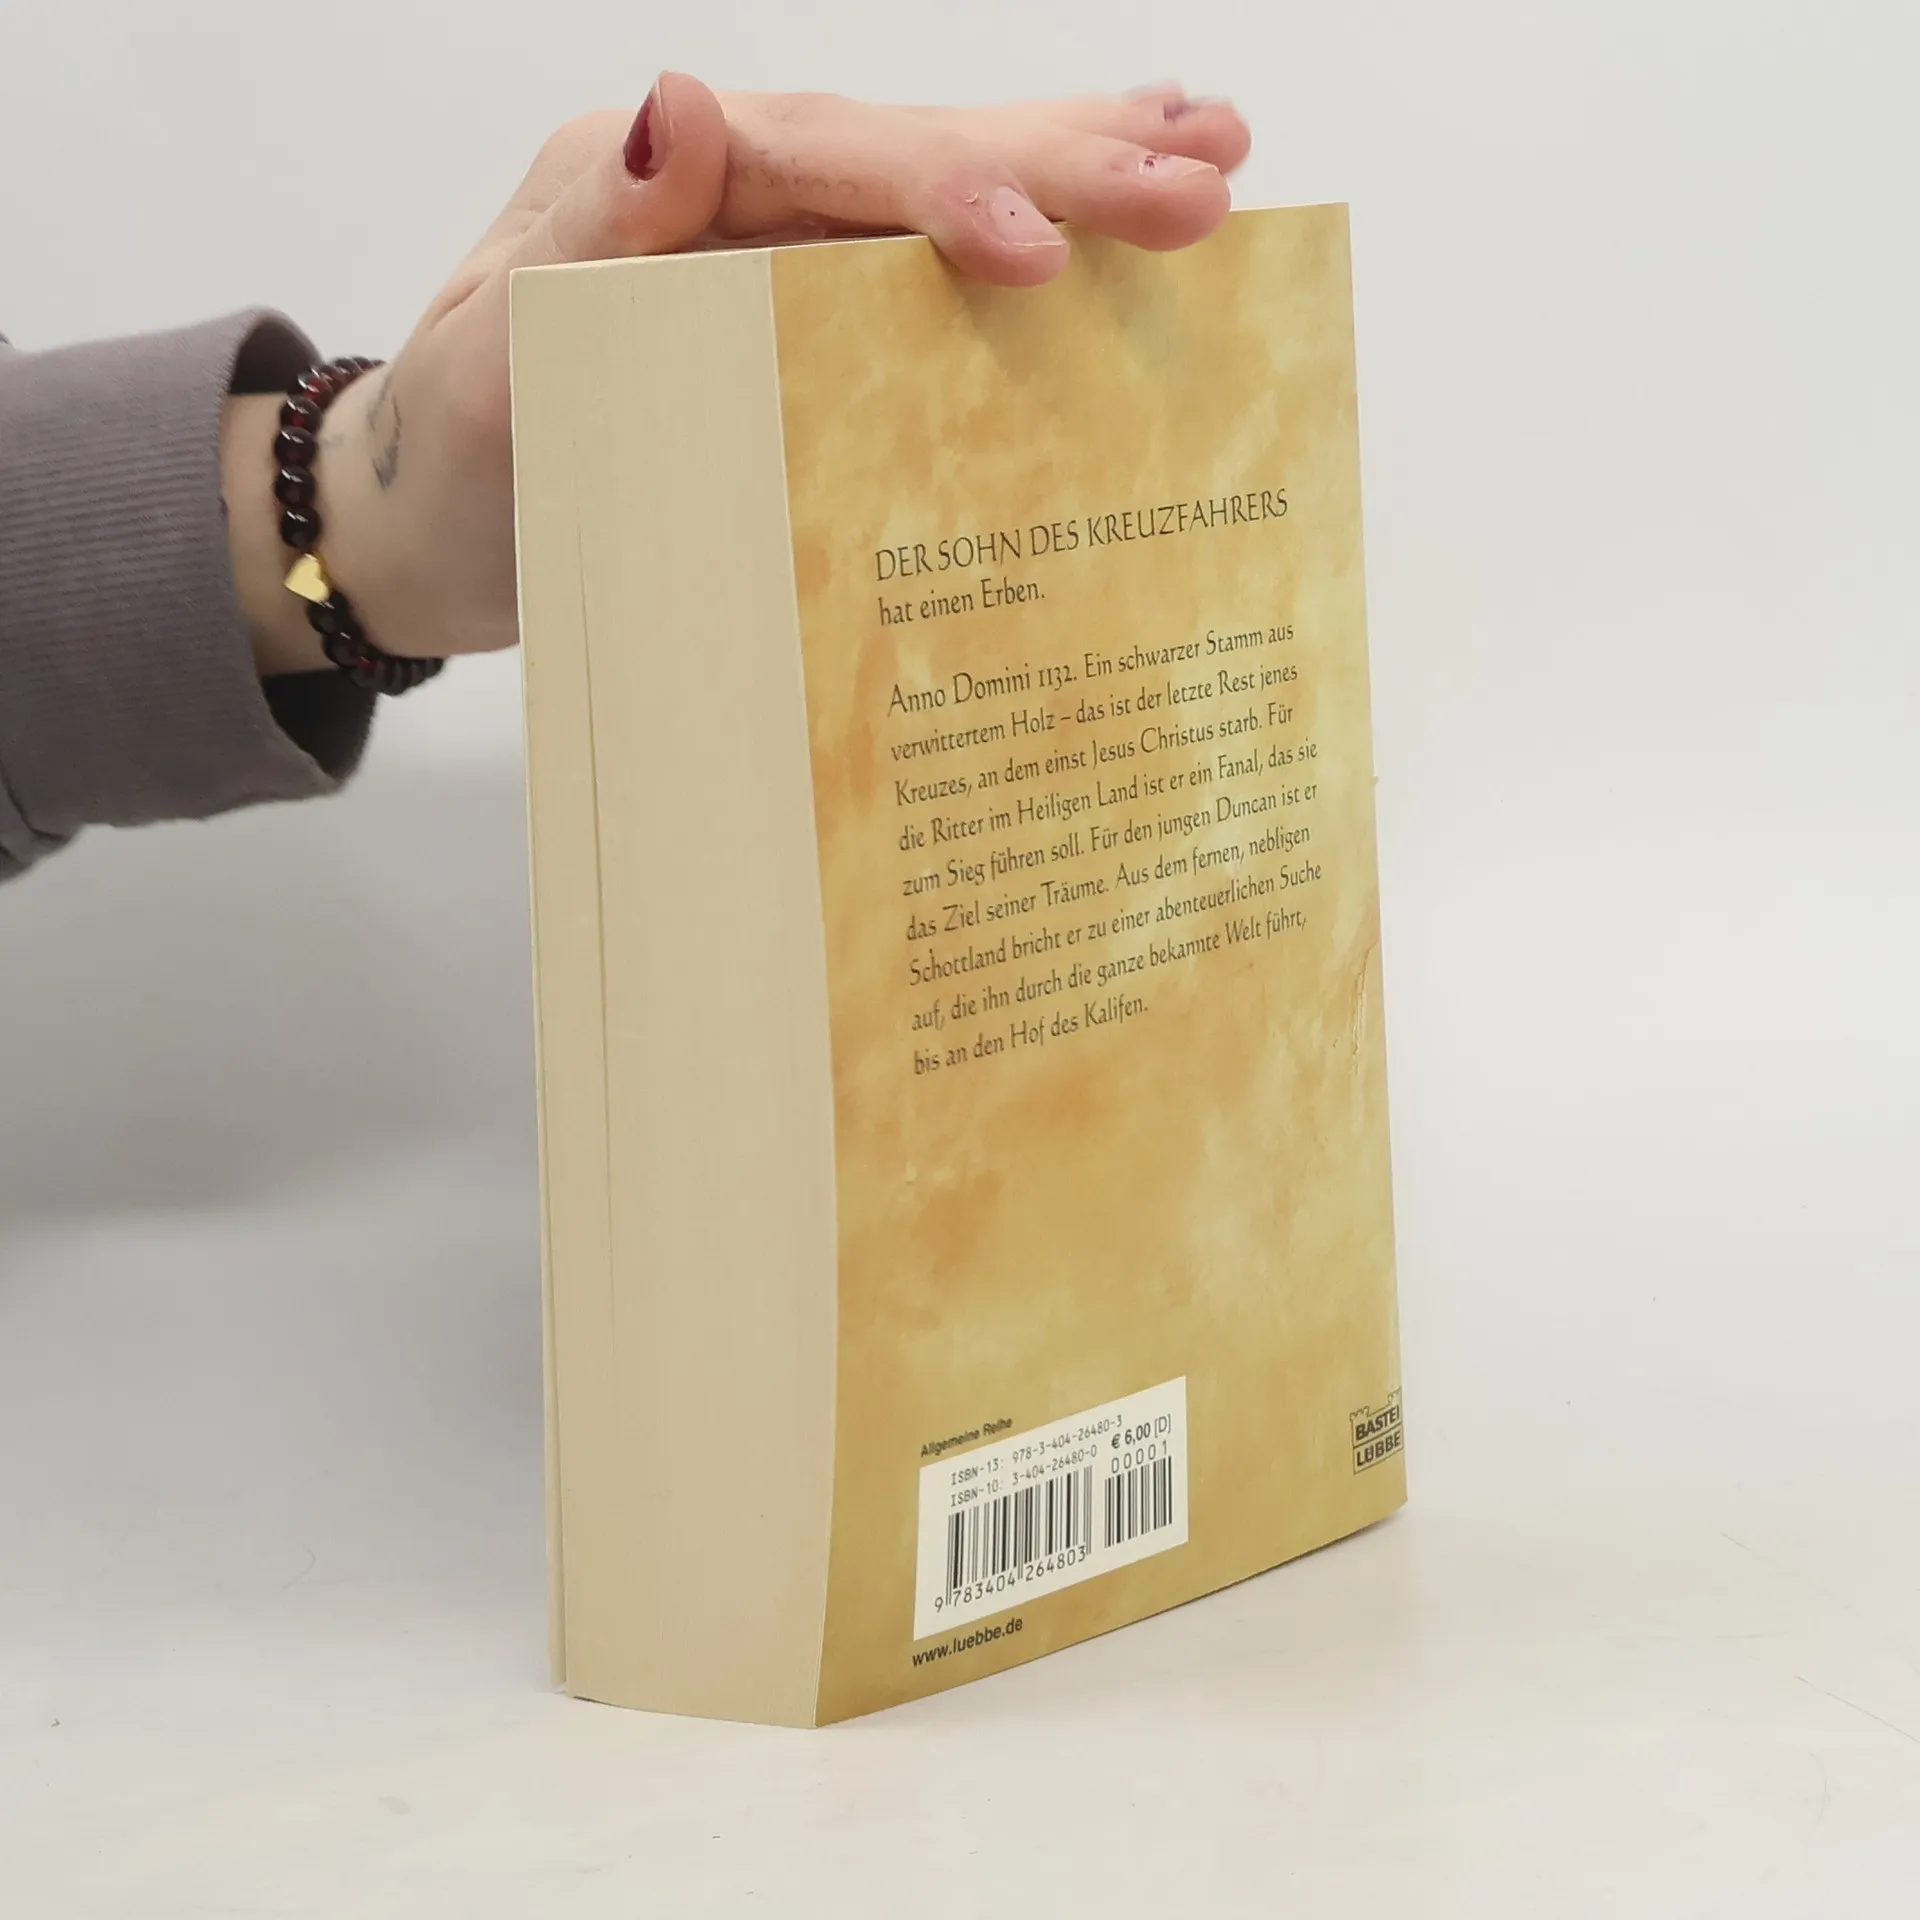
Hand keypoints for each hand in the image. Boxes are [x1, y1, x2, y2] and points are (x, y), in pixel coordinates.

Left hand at [233, 77, 1251, 674]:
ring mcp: (778, 258)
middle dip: (1066, 164)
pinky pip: (926, 277)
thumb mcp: (490, 357)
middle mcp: (735, 198)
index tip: (1045, 250)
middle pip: (919, 158)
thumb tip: (683, 109)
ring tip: (1214, 154)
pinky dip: (1024, 238)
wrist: (432, 526)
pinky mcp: (804, 329)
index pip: (830, 167)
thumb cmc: (456, 454)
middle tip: (1208, 176)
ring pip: (945, 194)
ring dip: (1080, 174)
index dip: (946, 194)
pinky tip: (1101, 228)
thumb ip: (586, 243)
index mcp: (661, 186)